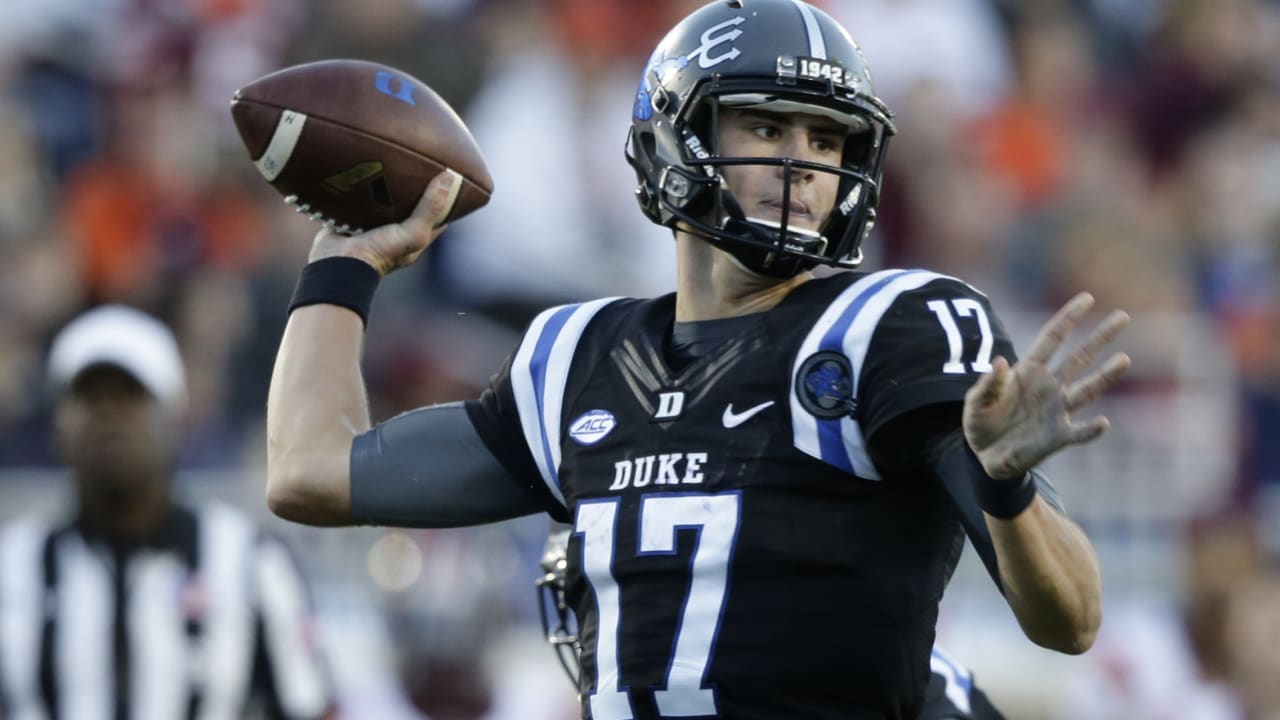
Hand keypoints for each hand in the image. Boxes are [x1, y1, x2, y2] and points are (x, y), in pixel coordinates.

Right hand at [307, 169, 462, 275]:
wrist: (338, 262)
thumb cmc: (380, 253)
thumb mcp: (413, 233)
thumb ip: (430, 208)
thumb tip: (449, 178)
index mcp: (413, 240)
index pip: (437, 219)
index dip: (446, 202)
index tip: (449, 180)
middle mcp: (395, 234)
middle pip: (410, 208)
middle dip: (415, 190)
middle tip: (419, 166)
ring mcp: (373, 226)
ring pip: (385, 203)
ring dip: (388, 187)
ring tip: (393, 162)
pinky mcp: (352, 219)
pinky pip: (360, 200)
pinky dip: (363, 188)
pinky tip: (365, 169)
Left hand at [963, 293, 1130, 479]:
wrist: (984, 455)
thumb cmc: (981, 420)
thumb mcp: (976, 401)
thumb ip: (988, 384)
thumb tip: (1000, 362)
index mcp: (1029, 371)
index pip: (1052, 338)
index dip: (1068, 318)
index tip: (1087, 298)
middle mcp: (1049, 386)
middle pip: (1079, 357)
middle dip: (1100, 337)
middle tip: (1122, 316)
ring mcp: (1057, 410)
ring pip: (1087, 390)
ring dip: (1106, 376)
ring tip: (1124, 359)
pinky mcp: (1058, 437)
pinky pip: (1079, 432)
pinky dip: (1090, 429)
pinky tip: (1102, 423)